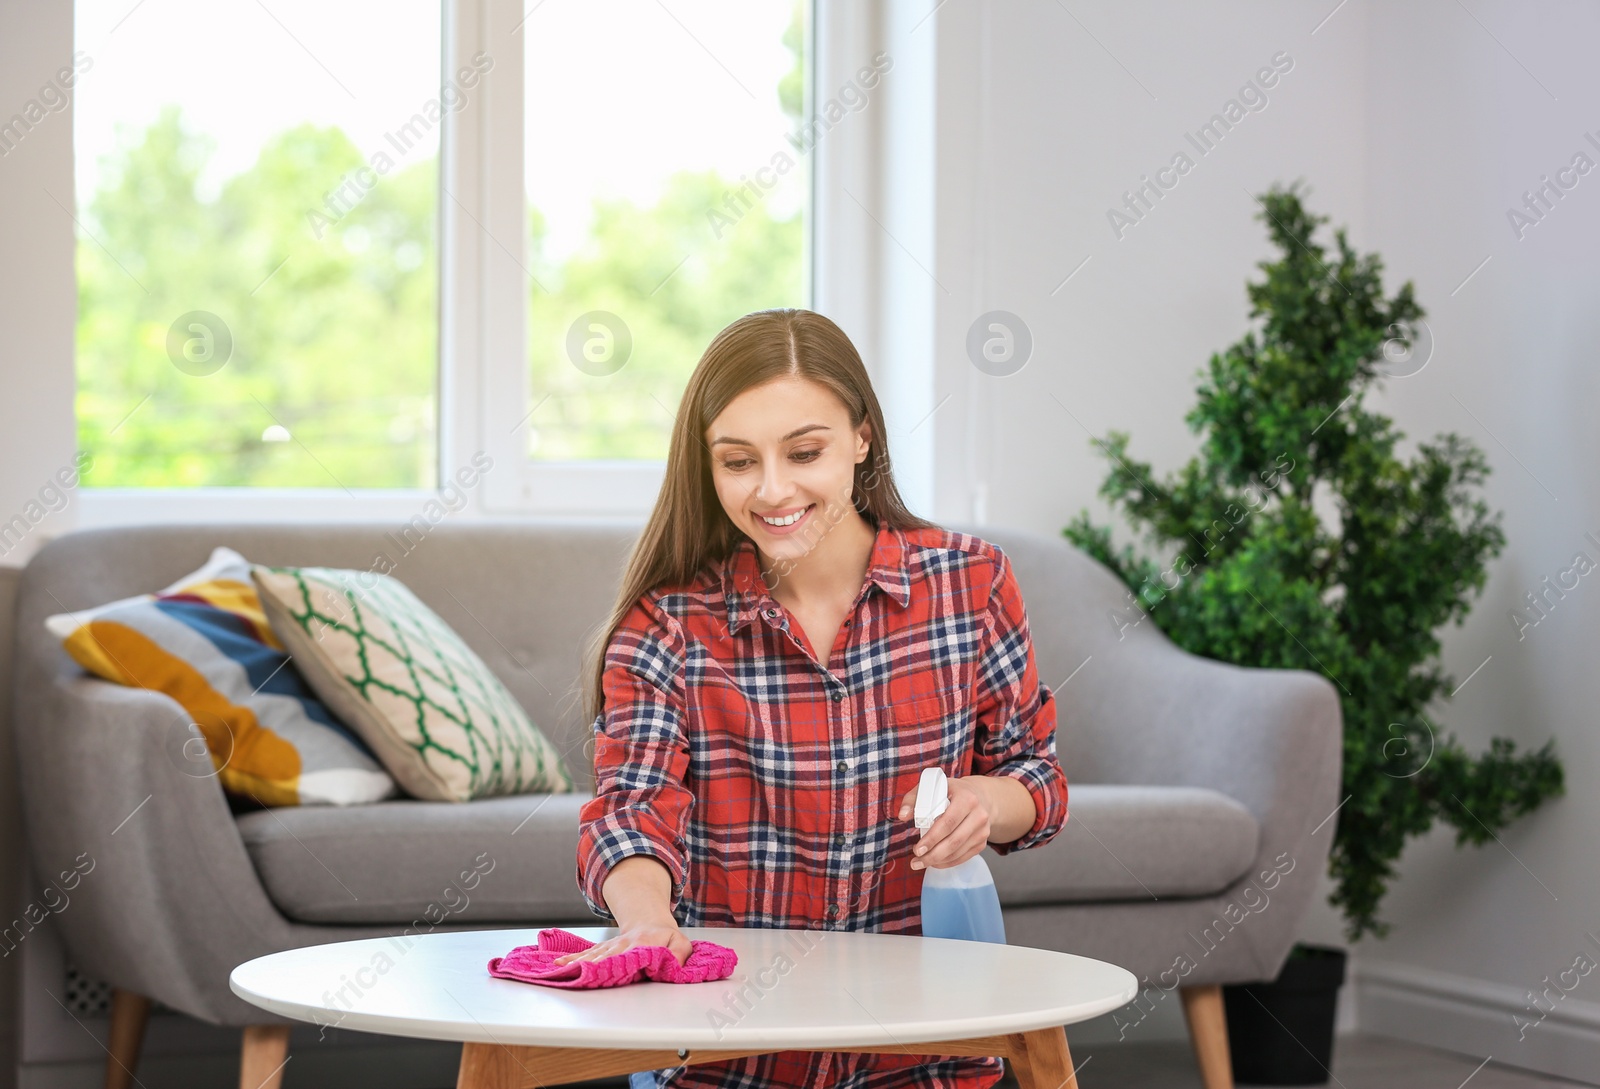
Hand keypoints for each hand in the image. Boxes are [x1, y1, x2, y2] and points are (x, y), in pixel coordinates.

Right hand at [551, 922, 691, 967]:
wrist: (651, 921)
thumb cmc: (666, 937)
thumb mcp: (681, 943)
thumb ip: (680, 954)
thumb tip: (672, 966)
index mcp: (642, 944)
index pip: (628, 957)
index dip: (616, 965)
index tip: (602, 973)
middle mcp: (623, 944)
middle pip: (605, 958)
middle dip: (590, 967)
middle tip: (574, 975)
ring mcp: (611, 946)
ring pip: (593, 955)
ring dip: (577, 963)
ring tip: (560, 971)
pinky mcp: (604, 948)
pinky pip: (587, 953)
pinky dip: (572, 958)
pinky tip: (559, 963)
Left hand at [895, 774, 993, 870]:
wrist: (980, 796)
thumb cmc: (951, 792)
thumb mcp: (933, 788)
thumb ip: (913, 799)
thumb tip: (902, 816)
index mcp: (966, 798)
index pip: (948, 822)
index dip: (932, 838)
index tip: (917, 849)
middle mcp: (979, 815)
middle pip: (954, 841)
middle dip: (933, 855)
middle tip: (916, 860)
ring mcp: (982, 830)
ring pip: (958, 851)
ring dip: (938, 861)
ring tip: (921, 863)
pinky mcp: (982, 842)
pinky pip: (964, 856)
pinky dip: (948, 862)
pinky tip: (935, 862)